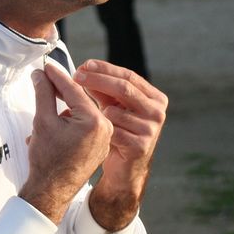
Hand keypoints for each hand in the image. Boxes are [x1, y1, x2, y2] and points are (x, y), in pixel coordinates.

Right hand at [19, 64, 113, 224]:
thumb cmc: (47, 159)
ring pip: (83, 112)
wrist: (51, 192)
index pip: (73, 90)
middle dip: (61, 91)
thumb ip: (44, 93)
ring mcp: (105, 138)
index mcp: (94, 121)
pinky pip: (86, 125)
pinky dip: (71, 120)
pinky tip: (56, 122)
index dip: (57, 76)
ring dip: (65, 106)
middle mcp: (105, 128)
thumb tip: (41, 75)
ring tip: (47, 104)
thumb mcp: (43, 121)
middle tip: (45, 78)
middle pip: (80, 100)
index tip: (46, 67)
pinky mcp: (100, 146)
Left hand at [74, 60, 167, 230]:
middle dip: (97, 80)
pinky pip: (112, 131)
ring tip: (90, 120)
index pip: (128, 76)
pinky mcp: (141, 146)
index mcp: (154, 97)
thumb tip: (85, 68)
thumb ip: (102, 88)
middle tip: (76, 76)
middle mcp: (157, 111)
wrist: (124, 168)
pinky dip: (100, 131)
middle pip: (124, 88)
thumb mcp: (112, 106)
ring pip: (114, 112)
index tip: (85, 64)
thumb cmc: (119, 131)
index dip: (105, 69)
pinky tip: (97, 135)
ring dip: (96, 114)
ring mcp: (151, 129)